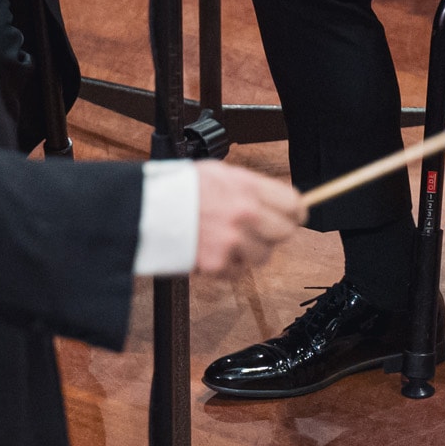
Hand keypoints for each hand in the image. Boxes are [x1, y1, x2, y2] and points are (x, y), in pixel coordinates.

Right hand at [190, 161, 305, 276]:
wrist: (148, 211)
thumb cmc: (182, 189)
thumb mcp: (222, 174)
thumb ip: (252, 187)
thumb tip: (277, 199)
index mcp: (248, 188)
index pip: (294, 204)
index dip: (296, 211)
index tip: (294, 215)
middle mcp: (246, 215)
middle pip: (285, 233)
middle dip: (275, 231)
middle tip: (260, 229)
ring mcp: (233, 242)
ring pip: (264, 255)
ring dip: (252, 250)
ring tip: (231, 239)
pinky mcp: (218, 265)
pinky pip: (239, 271)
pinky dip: (230, 265)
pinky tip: (216, 250)